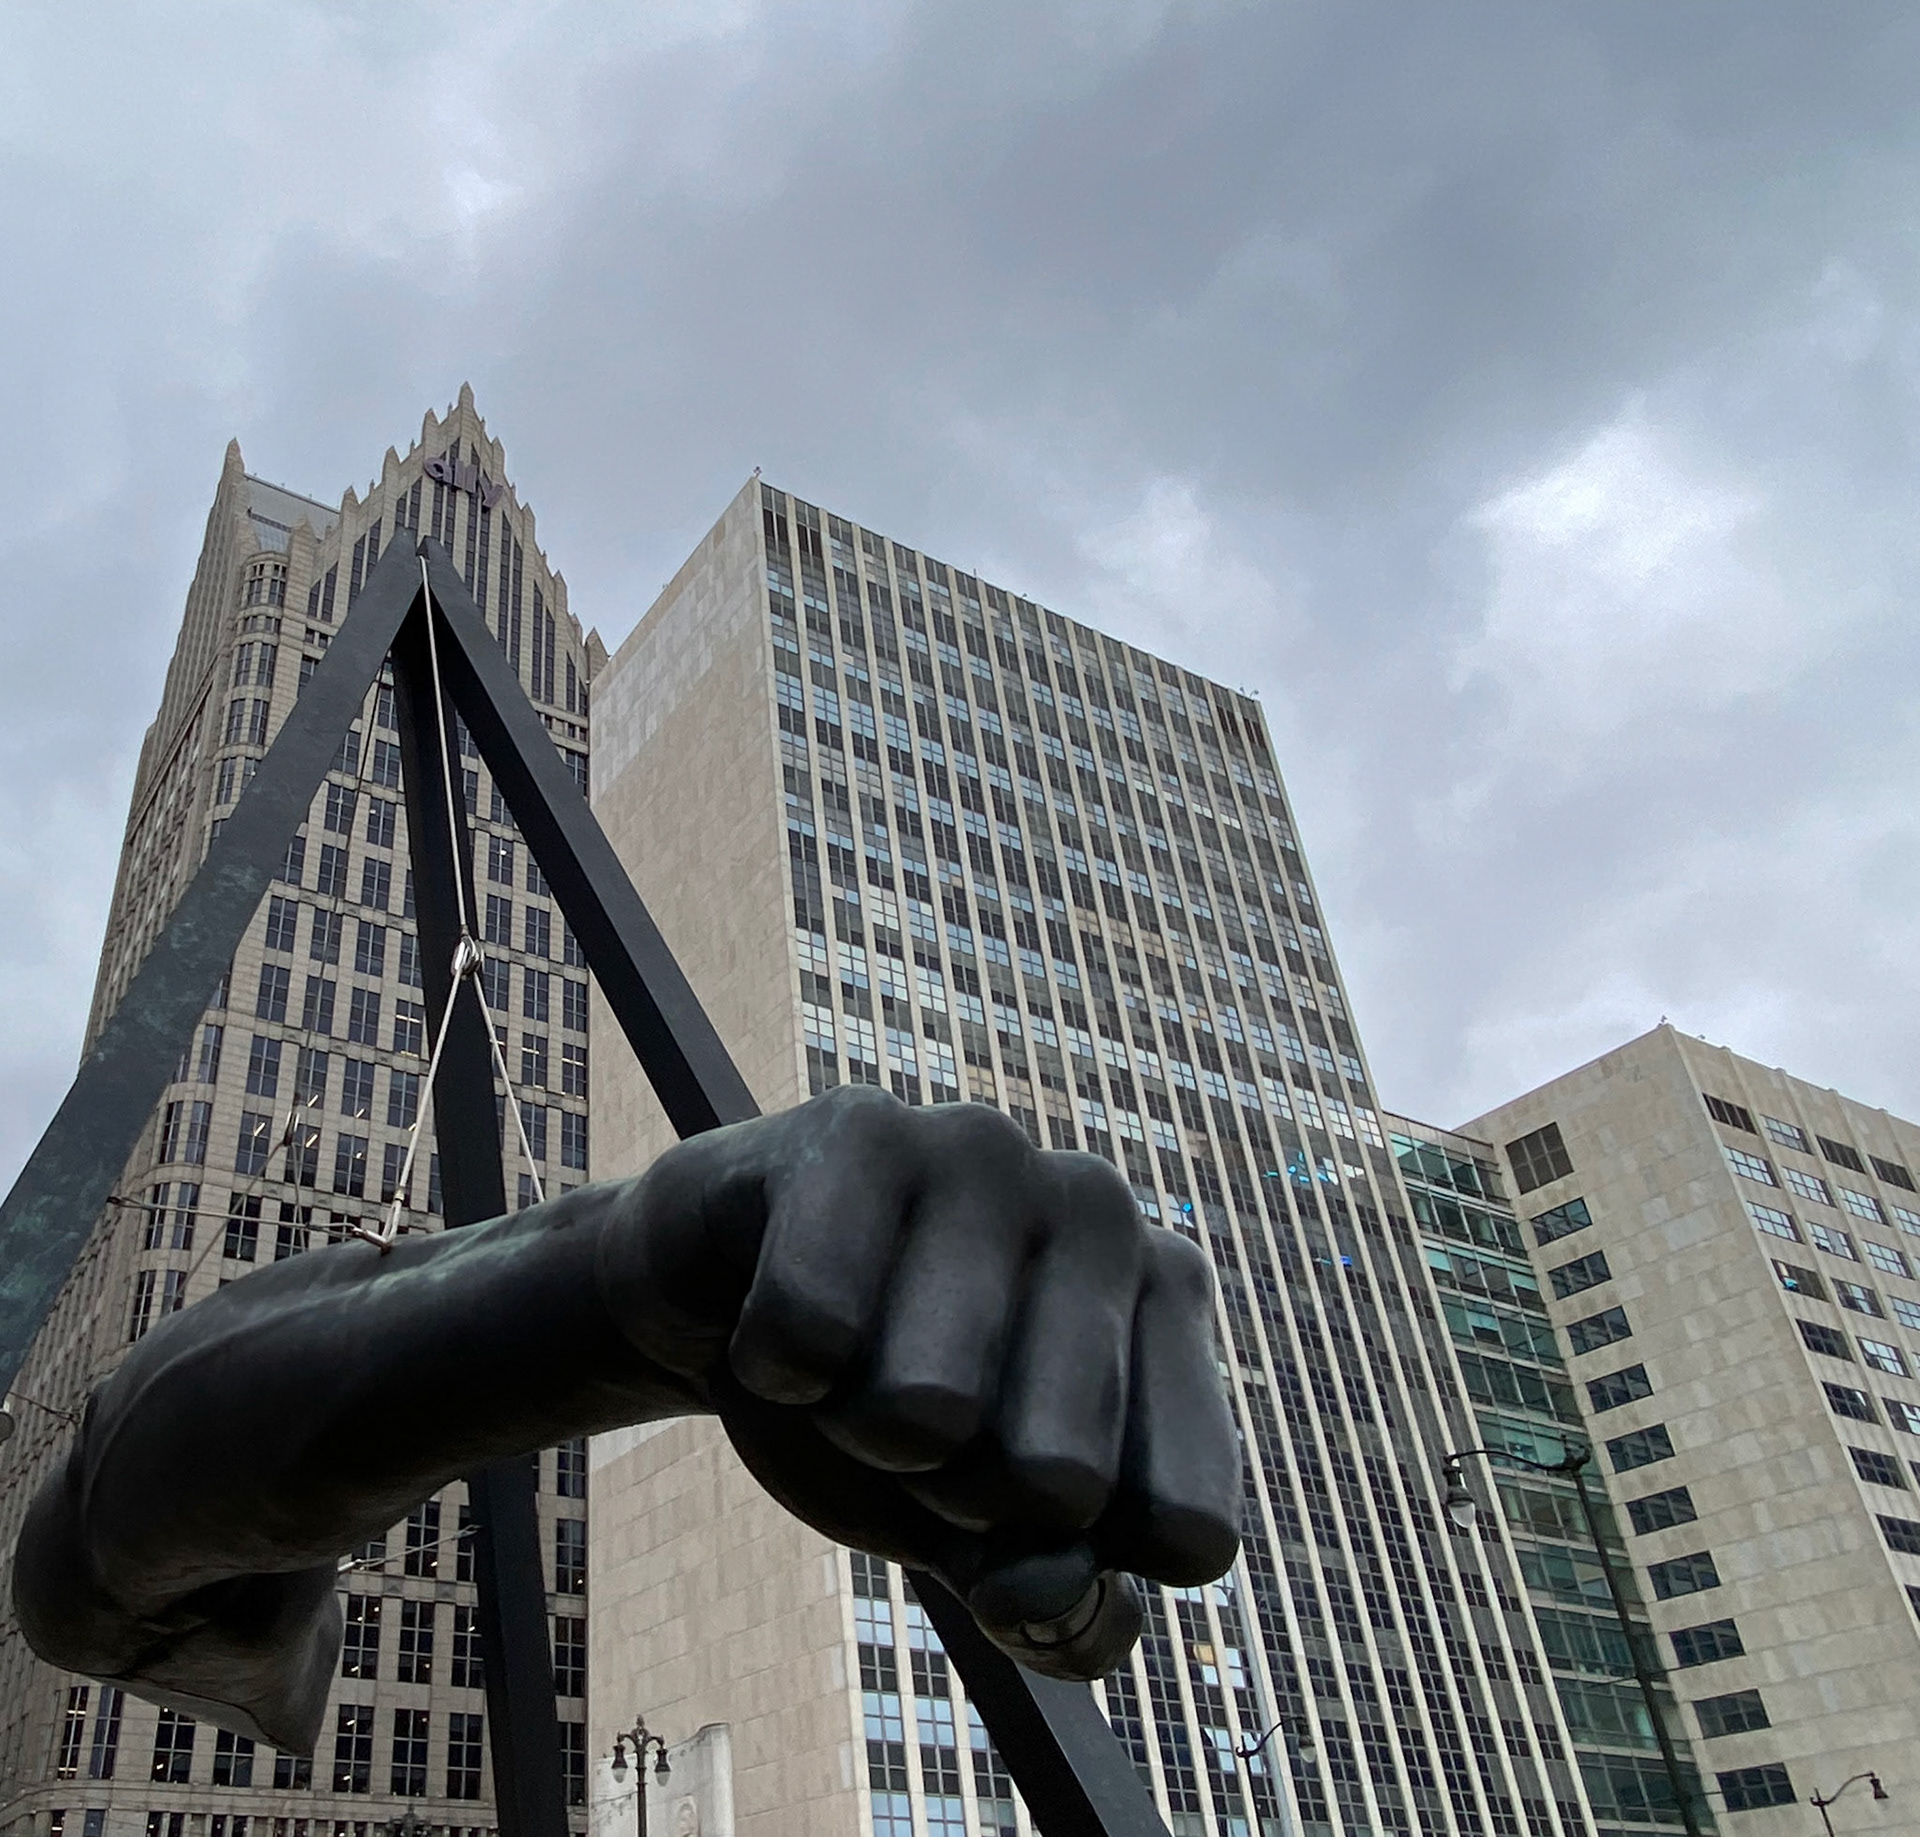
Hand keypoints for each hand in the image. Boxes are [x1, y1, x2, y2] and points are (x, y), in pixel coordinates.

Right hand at [597, 1086, 1240, 1678]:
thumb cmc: (879, 1402)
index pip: (1190, 1531)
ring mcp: (989, 1150)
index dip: (1072, 1558)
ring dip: (853, 1428)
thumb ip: (1054, 1608)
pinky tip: (773, 1304)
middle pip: (1055, 1482)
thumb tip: (1053, 1598)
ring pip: (924, 1408)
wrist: (721, 1285)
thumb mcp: (977, 1532)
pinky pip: (809, 1326)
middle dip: (952, 1490)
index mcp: (1172, 1301)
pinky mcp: (862, 1126)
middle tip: (909, 1408)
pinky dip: (770, 1365)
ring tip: (845, 1353)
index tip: (1013, 1487)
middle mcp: (1106, 1209)